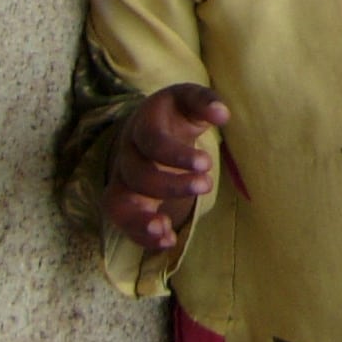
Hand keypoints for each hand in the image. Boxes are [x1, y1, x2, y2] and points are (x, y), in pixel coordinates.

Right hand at [103, 83, 226, 254]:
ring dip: (141, 219)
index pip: (152, 140)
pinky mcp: (123, 200)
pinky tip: (166, 241)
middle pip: (138, 174)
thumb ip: (205, 102)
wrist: (151, 124)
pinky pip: (122, 221)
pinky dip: (140, 235)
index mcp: (143, 124)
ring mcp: (121, 179)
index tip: (207, 164)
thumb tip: (222, 114)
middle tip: (205, 186)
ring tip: (166, 232)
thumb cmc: (175, 114)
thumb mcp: (189, 99)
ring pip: (119, 202)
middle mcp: (126, 153)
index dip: (176, 155)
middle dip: (171, 185)